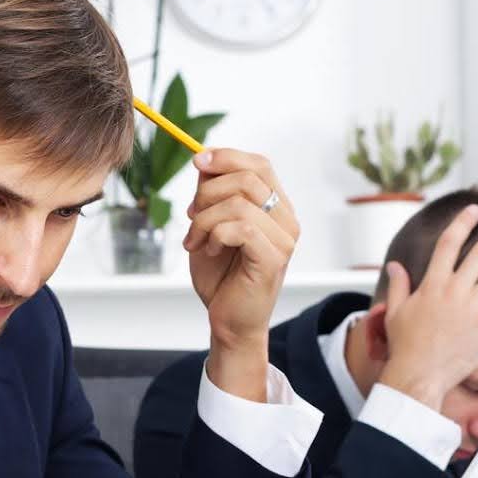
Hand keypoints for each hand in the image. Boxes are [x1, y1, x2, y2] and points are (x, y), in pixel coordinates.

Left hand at [182, 147, 298, 400]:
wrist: (228, 321)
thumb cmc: (221, 275)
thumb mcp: (209, 225)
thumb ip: (211, 194)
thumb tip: (204, 159)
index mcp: (275, 207)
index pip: (259, 164)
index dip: (227, 157)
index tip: (197, 162)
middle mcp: (287, 220)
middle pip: (249, 178)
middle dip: (208, 192)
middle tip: (191, 215)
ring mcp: (284, 240)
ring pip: (240, 204)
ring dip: (205, 219)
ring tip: (195, 240)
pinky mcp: (274, 260)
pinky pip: (241, 229)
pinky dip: (216, 235)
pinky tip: (209, 250)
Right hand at [375, 205, 477, 410]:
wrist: (419, 374)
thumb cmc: (406, 345)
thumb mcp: (396, 311)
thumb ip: (398, 285)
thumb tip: (395, 265)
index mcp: (433, 284)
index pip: (449, 243)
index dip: (463, 223)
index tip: (475, 210)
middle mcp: (455, 290)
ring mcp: (473, 307)